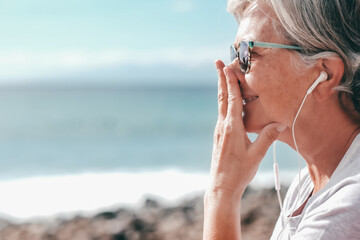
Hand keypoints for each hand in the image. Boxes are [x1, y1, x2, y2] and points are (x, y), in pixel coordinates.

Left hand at [207, 59, 284, 199]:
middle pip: (222, 97)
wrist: (221, 186)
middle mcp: (223, 126)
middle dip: (220, 79)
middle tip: (217, 63)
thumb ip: (267, 137)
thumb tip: (280, 123)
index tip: (226, 66)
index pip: (232, 99)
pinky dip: (224, 102)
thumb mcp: (256, 155)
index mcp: (232, 127)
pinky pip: (221, 114)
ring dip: (222, 89)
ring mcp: (219, 131)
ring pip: (220, 105)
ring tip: (221, 76)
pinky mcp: (220, 136)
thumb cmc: (239, 172)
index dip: (229, 82)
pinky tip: (227, 102)